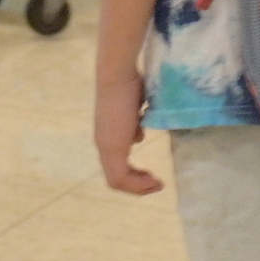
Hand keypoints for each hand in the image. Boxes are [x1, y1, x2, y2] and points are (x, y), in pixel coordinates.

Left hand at [92, 59, 160, 194]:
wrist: (118, 73)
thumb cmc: (130, 83)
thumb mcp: (136, 109)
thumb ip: (135, 124)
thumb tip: (138, 134)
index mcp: (109, 135)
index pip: (117, 166)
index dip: (134, 175)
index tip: (152, 175)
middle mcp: (103, 144)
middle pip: (116, 178)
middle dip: (137, 185)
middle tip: (156, 184)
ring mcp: (106, 147)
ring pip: (117, 181)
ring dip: (138, 187)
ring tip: (156, 185)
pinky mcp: (112, 147)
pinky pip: (120, 177)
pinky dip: (136, 184)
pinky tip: (152, 179)